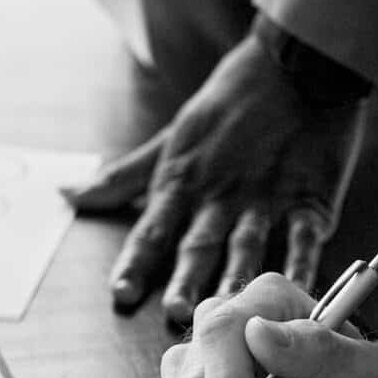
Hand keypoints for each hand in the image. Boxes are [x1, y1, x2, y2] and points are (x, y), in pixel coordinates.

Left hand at [66, 18, 368, 326]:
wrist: (296, 66)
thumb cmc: (230, 103)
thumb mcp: (170, 139)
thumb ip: (123, 177)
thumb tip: (68, 195)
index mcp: (183, 183)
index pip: (153, 229)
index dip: (136, 262)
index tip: (121, 293)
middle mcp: (219, 196)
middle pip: (198, 244)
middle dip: (185, 278)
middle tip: (176, 311)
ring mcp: (264, 199)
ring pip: (247, 243)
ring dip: (236, 275)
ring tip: (230, 306)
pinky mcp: (309, 198)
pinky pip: (305, 236)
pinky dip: (302, 263)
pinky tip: (299, 289)